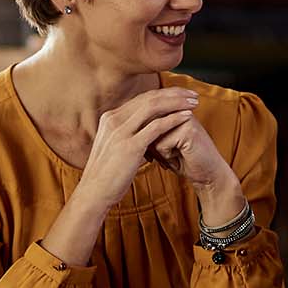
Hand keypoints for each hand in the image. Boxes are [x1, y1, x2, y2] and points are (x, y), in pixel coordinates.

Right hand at [71, 87, 198, 209]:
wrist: (93, 193)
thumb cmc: (107, 175)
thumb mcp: (114, 147)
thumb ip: (127, 135)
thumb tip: (145, 131)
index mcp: (110, 118)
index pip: (141, 98)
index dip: (163, 94)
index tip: (181, 95)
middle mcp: (114, 120)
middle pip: (149, 97)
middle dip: (173, 94)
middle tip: (192, 94)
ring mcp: (121, 131)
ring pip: (154, 106)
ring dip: (177, 102)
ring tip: (194, 102)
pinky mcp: (130, 146)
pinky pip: (156, 126)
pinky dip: (174, 118)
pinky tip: (188, 116)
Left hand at [148, 116, 243, 226]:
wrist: (207, 174)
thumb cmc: (183, 159)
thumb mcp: (160, 142)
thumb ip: (147, 131)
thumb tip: (127, 128)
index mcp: (172, 108)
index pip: (144, 117)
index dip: (145, 137)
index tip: (157, 148)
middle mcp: (177, 108)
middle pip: (146, 125)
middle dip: (151, 144)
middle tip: (167, 153)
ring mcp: (183, 116)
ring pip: (151, 134)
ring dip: (159, 150)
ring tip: (175, 154)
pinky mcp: (187, 128)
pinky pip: (160, 144)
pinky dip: (167, 155)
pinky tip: (181, 155)